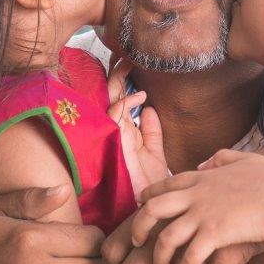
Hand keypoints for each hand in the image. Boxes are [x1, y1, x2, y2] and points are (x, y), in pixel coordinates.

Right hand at [106, 58, 169, 195]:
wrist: (151, 206)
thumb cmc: (149, 184)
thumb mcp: (154, 154)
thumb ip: (152, 132)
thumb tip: (149, 108)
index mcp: (124, 132)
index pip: (119, 99)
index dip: (123, 80)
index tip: (134, 63)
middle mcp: (116, 131)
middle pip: (110, 95)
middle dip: (117, 73)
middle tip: (129, 56)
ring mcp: (113, 135)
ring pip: (109, 100)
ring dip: (118, 80)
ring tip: (130, 65)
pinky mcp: (114, 142)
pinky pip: (114, 116)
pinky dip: (126, 103)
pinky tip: (140, 95)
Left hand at [131, 150, 263, 263]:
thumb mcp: (247, 159)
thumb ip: (224, 158)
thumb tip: (209, 161)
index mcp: (203, 177)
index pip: (167, 184)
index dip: (150, 195)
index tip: (140, 204)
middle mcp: (197, 194)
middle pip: (153, 208)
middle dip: (139, 226)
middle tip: (137, 242)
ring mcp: (204, 214)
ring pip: (165, 238)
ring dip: (158, 258)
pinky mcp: (215, 234)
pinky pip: (188, 259)